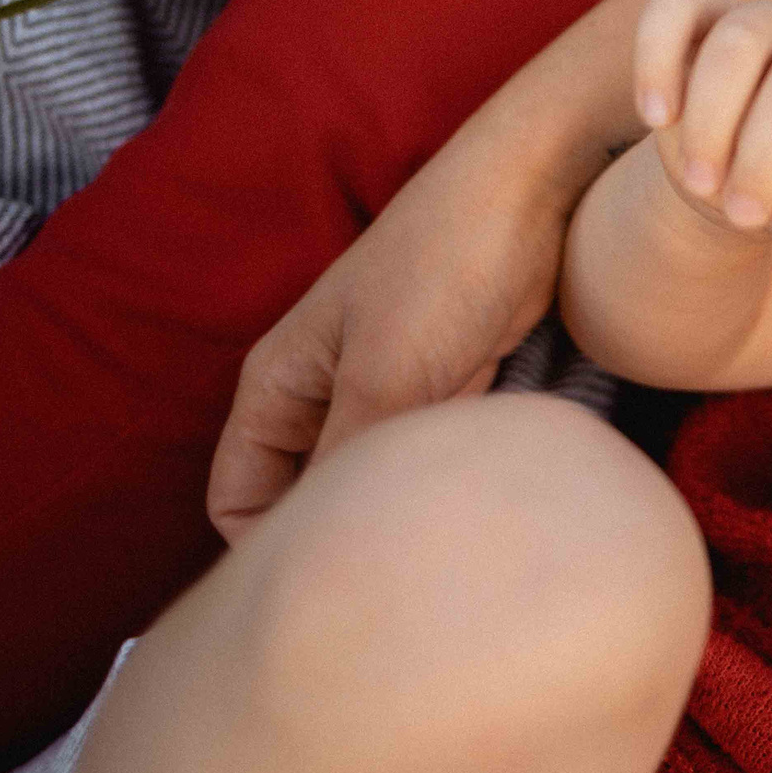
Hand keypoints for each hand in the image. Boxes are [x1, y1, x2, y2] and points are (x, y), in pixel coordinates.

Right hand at [209, 125, 568, 541]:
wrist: (534, 192)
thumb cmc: (448, 266)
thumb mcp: (389, 373)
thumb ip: (346, 460)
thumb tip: (325, 545)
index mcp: (278, 386)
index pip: (237, 500)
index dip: (269, 549)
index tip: (331, 581)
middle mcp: (322, 393)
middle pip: (307, 496)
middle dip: (343, 533)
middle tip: (395, 574)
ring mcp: (387, 389)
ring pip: (373, 478)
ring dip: (400, 507)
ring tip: (440, 540)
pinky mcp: (448, 384)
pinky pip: (427, 454)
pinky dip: (443, 477)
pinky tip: (474, 498)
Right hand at [635, 0, 771, 253]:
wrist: (741, 182)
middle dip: (769, 155)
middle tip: (744, 212)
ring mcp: (769, 15)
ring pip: (740, 40)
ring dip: (713, 119)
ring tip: (702, 182)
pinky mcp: (705, 10)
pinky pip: (675, 5)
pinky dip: (658, 58)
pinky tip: (658, 117)